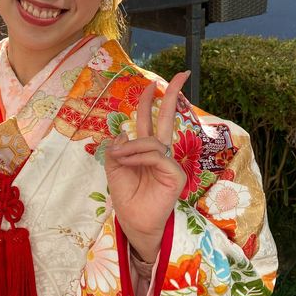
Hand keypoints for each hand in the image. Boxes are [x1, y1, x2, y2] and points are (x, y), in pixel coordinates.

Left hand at [104, 72, 189, 262]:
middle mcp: (161, 152)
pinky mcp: (175, 173)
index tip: (153, 83)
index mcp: (146, 149)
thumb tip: (123, 134)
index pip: (150, 121)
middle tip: (181, 74)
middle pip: (167, 118)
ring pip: (152, 140)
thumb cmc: (126, 196)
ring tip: (121, 159)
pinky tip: (128, 163)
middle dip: (172, 95)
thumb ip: (118, 149)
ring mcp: (170, 162)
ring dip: (132, 147)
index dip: (150, 102)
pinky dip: (138, 156)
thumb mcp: (115, 168)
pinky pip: (155, 155)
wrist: (134, 221)